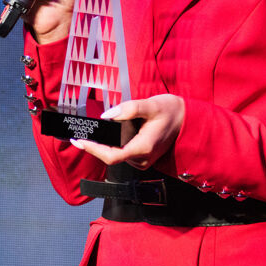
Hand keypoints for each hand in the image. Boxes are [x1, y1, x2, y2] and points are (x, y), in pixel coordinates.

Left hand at [69, 94, 185, 169]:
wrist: (186, 119)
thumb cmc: (171, 110)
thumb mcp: (151, 104)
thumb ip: (128, 109)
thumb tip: (107, 116)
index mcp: (143, 148)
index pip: (112, 156)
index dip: (93, 149)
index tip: (80, 141)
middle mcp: (142, 159)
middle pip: (110, 155)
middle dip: (96, 143)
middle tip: (81, 130)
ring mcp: (142, 160)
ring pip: (116, 154)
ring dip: (106, 142)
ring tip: (101, 128)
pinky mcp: (142, 158)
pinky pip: (122, 152)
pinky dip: (114, 143)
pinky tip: (114, 132)